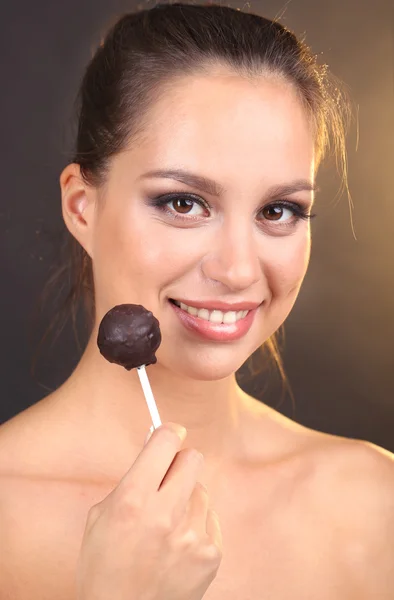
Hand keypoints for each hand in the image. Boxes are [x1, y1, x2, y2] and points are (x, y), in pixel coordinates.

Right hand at [76, 422, 222, 599]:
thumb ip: (129, 482)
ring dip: (186, 500)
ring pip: (201, 491)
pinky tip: (178, 546)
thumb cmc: (104, 569)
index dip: (167, 433)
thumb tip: (154, 452)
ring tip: (167, 526)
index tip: (170, 433)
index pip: (165, 442)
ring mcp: (193, 535)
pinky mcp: (211, 554)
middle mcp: (166, 514)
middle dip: (180, 463)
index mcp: (133, 500)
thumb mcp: (100, 518)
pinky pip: (210, 520)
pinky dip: (196, 527)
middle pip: (193, 458)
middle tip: (168, 477)